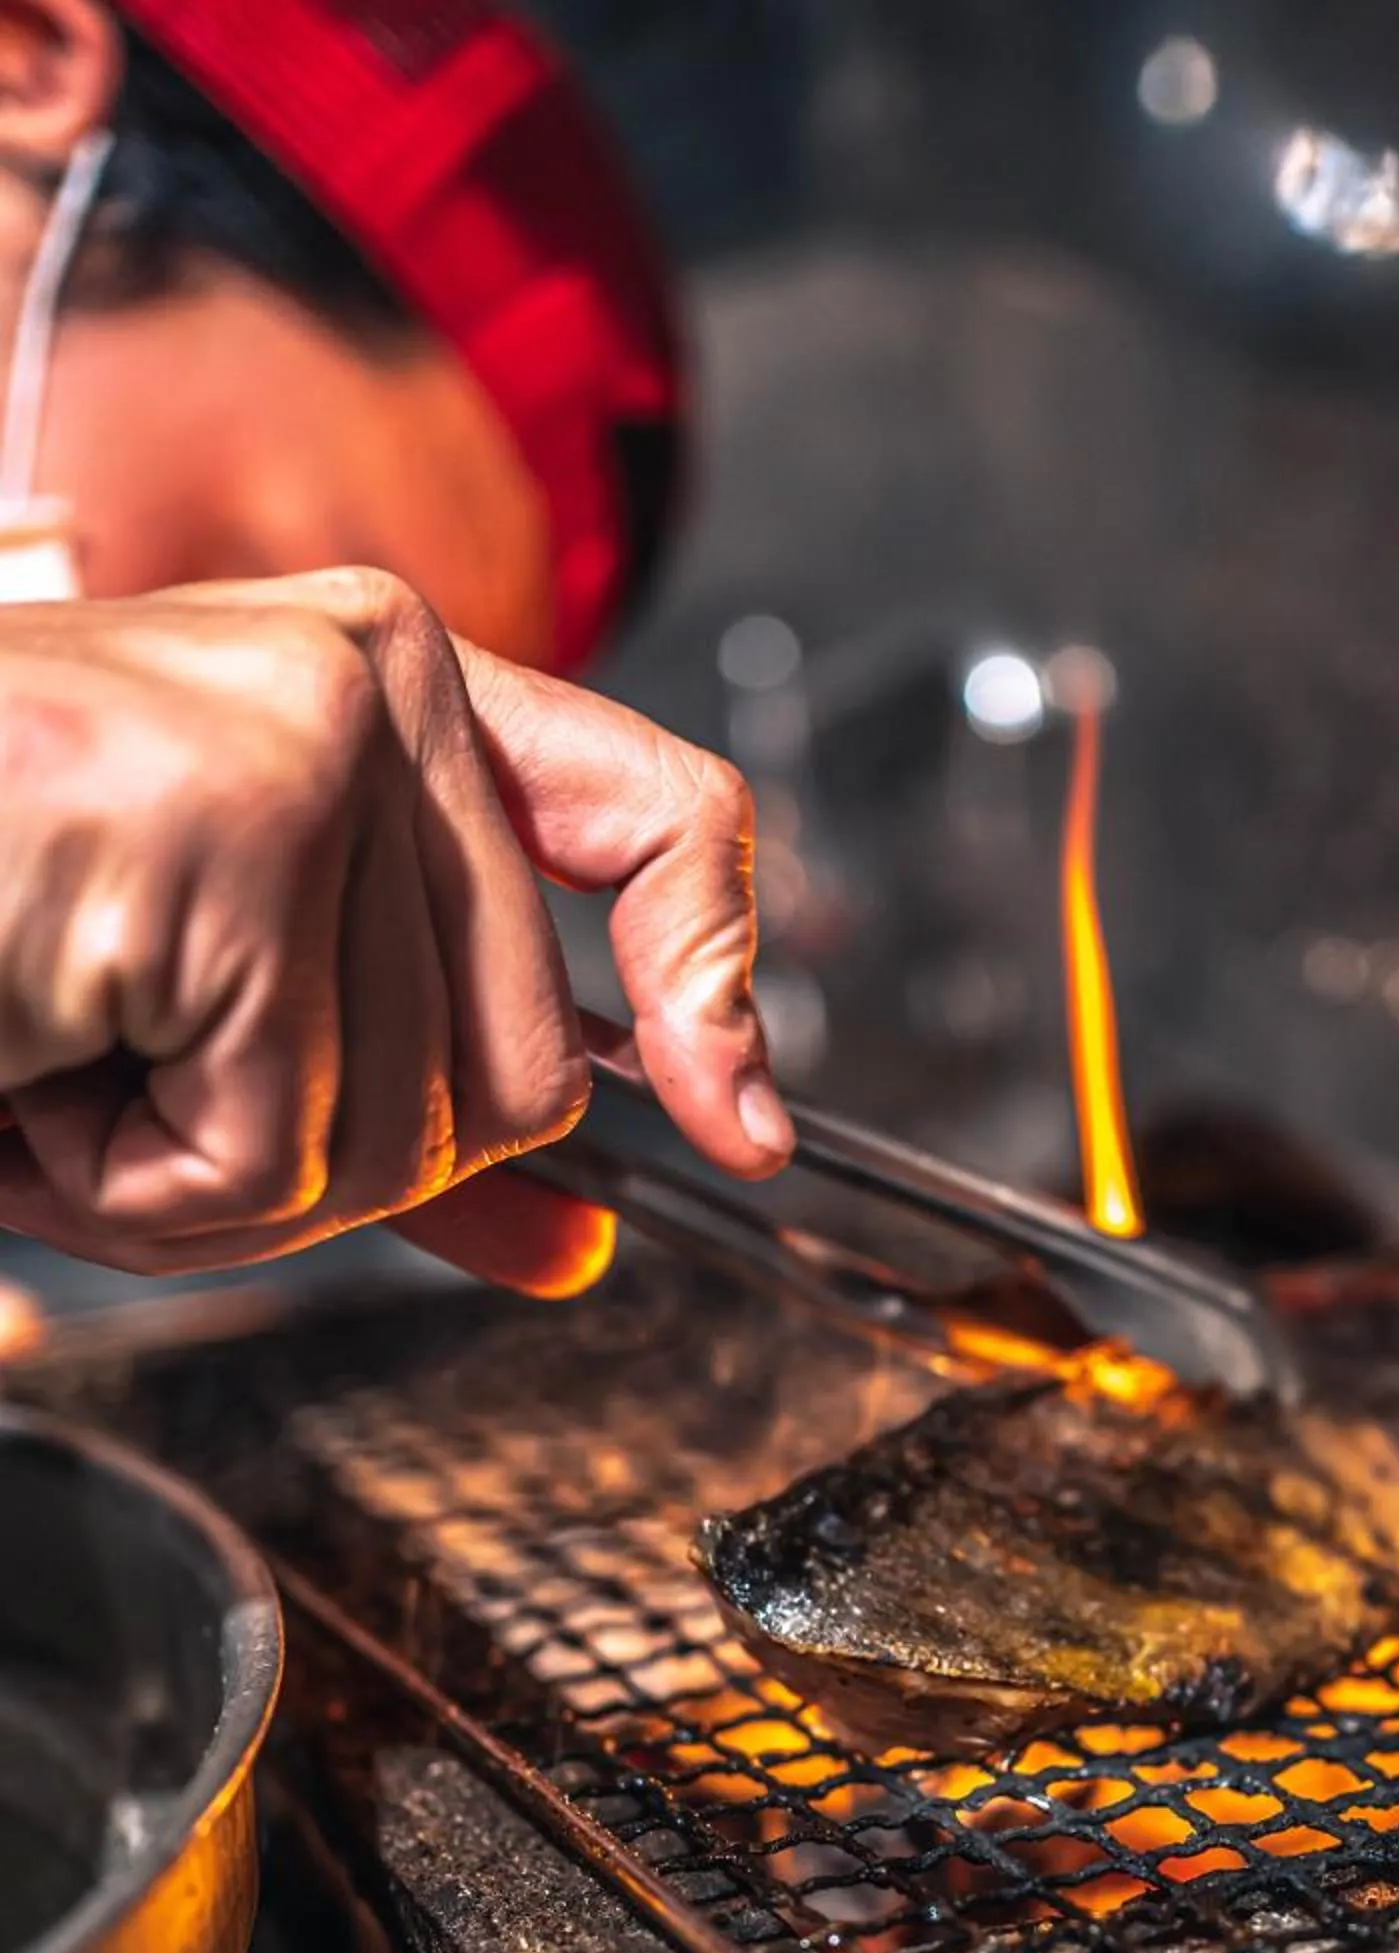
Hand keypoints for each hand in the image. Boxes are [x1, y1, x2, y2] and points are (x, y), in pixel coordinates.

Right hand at [0, 565, 787, 1291]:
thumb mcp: (209, 1045)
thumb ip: (410, 1122)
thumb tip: (588, 1240)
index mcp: (381, 692)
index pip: (656, 815)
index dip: (716, 983)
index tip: (736, 1128)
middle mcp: (373, 674)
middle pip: (520, 1075)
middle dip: (318, 1159)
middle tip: (132, 1077)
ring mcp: (312, 735)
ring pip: (411, 1131)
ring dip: (207, 1177)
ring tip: (59, 1049)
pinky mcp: (234, 824)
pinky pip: (282, 1144)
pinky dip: (136, 1184)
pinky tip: (33, 1061)